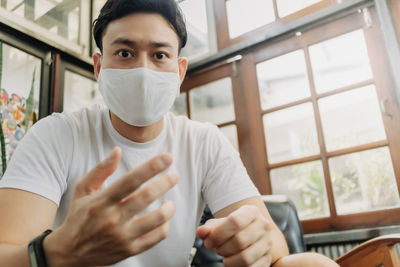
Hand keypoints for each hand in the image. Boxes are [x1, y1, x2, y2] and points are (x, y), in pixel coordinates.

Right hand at [43, 147, 178, 266]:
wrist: (69, 253)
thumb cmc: (78, 216)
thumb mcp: (82, 190)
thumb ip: (101, 170)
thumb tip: (118, 151)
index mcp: (102, 201)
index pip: (131, 180)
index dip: (152, 167)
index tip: (167, 158)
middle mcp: (112, 219)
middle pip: (147, 196)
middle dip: (166, 182)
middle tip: (175, 175)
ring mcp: (122, 237)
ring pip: (157, 219)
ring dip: (169, 207)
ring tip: (169, 200)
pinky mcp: (130, 250)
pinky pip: (157, 237)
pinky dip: (165, 225)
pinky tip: (163, 218)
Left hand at [197, 205, 272, 266]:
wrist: (248, 232)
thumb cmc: (230, 228)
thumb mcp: (219, 224)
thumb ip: (208, 228)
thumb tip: (201, 232)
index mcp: (252, 212)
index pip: (235, 221)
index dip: (218, 234)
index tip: (208, 241)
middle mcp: (263, 226)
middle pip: (239, 241)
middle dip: (221, 248)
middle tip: (216, 248)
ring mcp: (267, 243)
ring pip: (245, 258)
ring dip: (229, 260)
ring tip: (224, 255)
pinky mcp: (267, 259)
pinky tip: (232, 261)